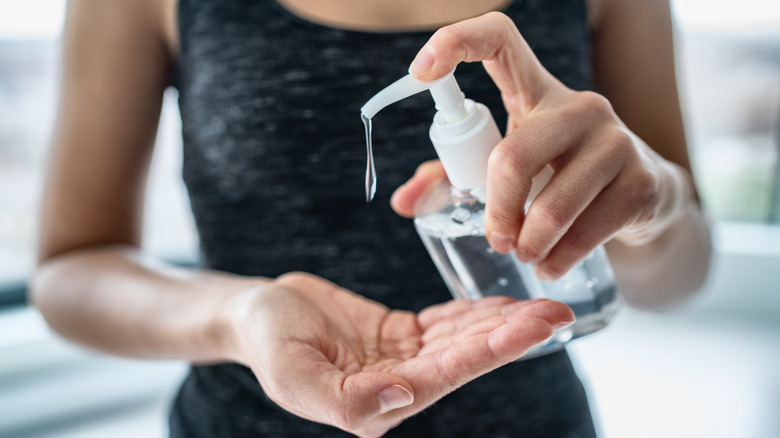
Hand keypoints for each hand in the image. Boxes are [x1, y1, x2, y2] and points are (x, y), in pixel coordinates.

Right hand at [230, 272, 572, 437]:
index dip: (492, 351)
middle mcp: (400, 384)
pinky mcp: (401, 335)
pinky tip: (504, 303)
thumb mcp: (293, 374)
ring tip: (544, 304)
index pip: (447, 375)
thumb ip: (346, 400)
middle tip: (558, 313)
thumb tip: (404, 397)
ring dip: (502, 322)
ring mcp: (403, 358)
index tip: (534, 329)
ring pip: (462, 339)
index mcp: (378, 401)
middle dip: (512, 335)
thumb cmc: (267, 342)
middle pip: (466, 357)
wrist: (255, 314)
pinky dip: (475, 312)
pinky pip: (445, 323)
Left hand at [392, 12, 690, 279]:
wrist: (645, 196)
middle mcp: (580, 107)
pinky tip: (551, 265)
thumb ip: (455, 174)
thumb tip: (403, 202)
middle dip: (496, 211)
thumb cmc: (559, 174)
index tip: (420, 72)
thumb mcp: (511, 166)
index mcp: (537, 92)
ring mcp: (616, 141)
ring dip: (528, 243)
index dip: (457, 42)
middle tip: (496, 239)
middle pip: (514, 156)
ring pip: (551, 205)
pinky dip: (559, 259)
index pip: (500, 41)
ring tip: (524, 254)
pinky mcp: (641, 181)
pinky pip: (587, 231)